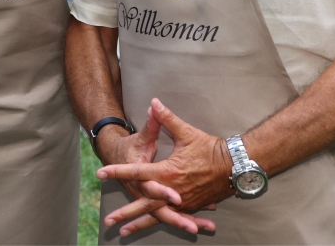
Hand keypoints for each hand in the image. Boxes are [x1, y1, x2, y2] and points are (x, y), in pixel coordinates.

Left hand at [98, 99, 229, 235]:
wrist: (235, 166)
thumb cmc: (210, 148)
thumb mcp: (186, 132)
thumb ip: (167, 118)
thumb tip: (154, 102)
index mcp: (168, 171)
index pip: (136, 172)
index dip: (117, 172)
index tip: (100, 174)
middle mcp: (173, 190)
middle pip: (143, 203)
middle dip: (125, 213)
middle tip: (108, 221)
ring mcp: (182, 201)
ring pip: (157, 215)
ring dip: (139, 224)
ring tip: (123, 232)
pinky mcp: (191, 205)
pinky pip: (172, 218)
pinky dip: (159, 224)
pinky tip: (149, 228)